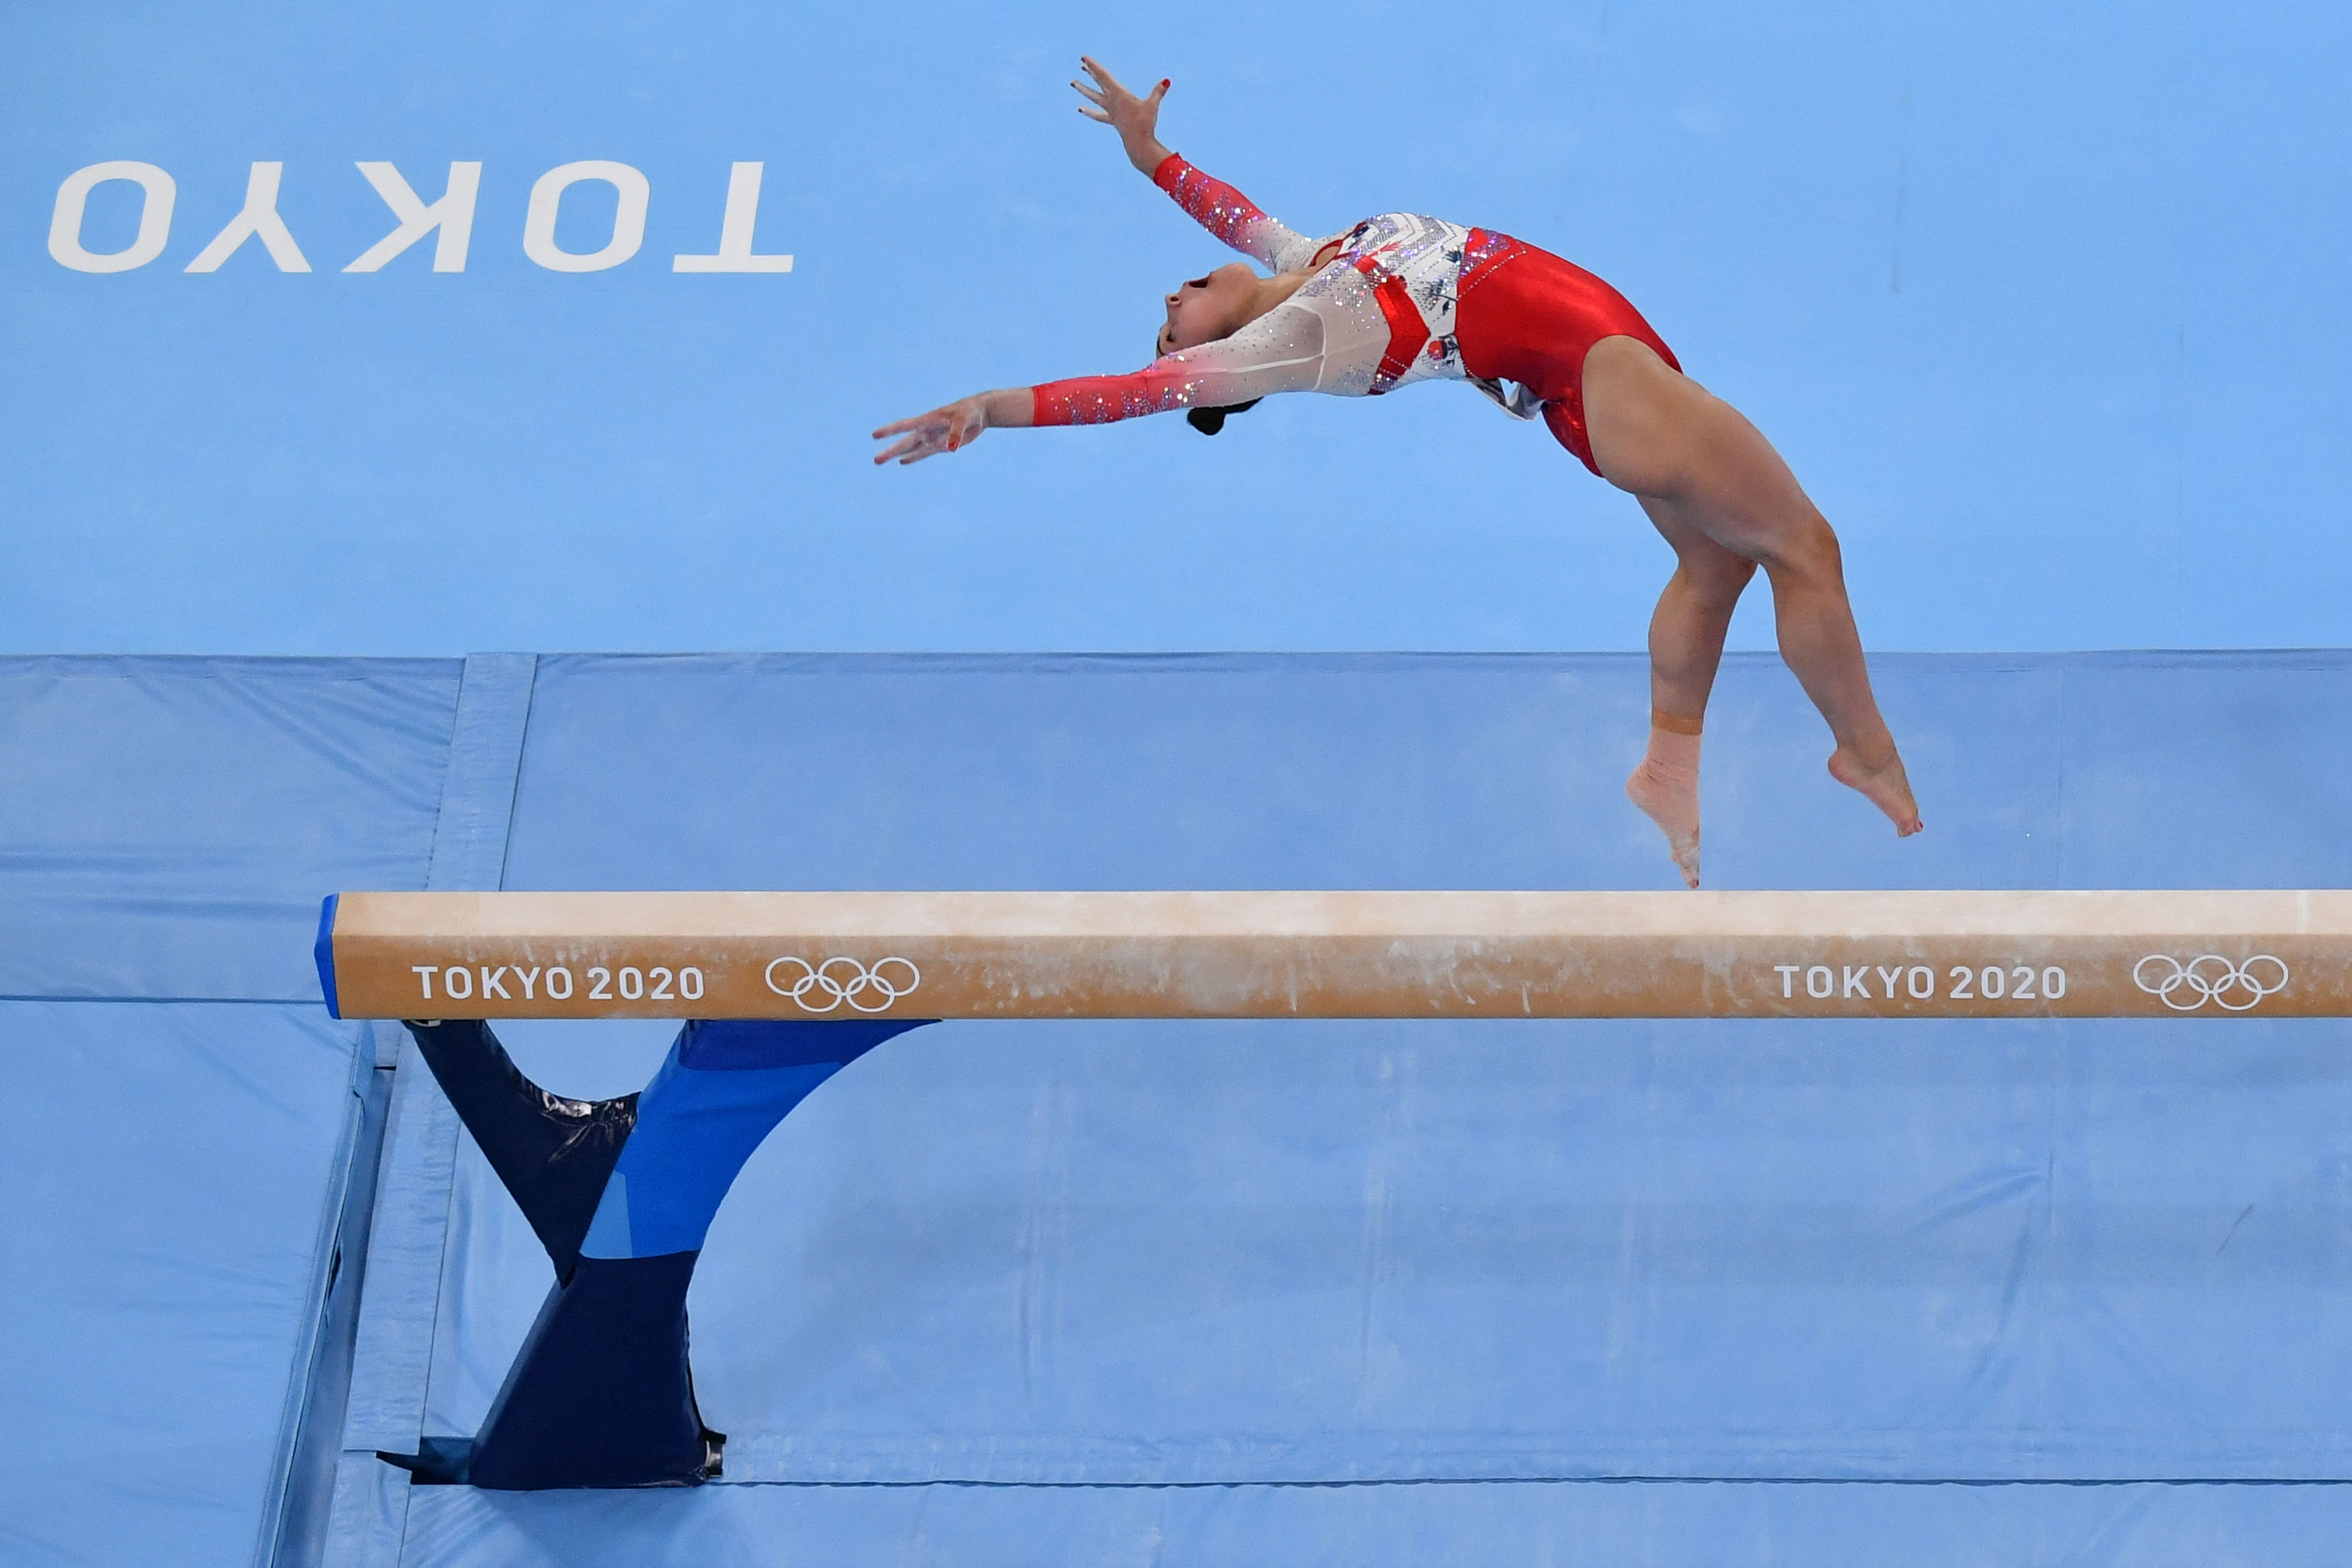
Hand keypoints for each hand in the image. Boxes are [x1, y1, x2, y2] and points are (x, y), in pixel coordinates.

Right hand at [872, 396, 988, 465]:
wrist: (979, 413)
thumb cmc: (969, 412)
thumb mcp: (963, 420)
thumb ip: (955, 433)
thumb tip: (951, 448)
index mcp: (927, 420)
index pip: (904, 426)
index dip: (889, 431)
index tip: (875, 435)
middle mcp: (926, 430)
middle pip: (904, 442)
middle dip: (890, 450)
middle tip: (876, 461)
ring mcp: (932, 437)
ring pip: (911, 448)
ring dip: (897, 454)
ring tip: (880, 460)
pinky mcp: (941, 445)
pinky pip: (924, 453)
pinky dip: (914, 457)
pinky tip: (903, 462)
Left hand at [1072, 56, 1170, 174]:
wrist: (1138, 143)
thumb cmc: (1145, 123)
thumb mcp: (1152, 105)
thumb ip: (1158, 92)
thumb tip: (1166, 81)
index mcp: (1119, 94)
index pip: (1103, 76)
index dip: (1094, 66)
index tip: (1084, 58)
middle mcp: (1112, 101)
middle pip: (1098, 83)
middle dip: (1090, 72)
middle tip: (1082, 63)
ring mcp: (1110, 111)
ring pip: (1094, 97)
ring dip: (1083, 89)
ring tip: (1072, 82)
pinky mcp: (1112, 120)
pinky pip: (1098, 114)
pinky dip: (1090, 111)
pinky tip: (1080, 108)